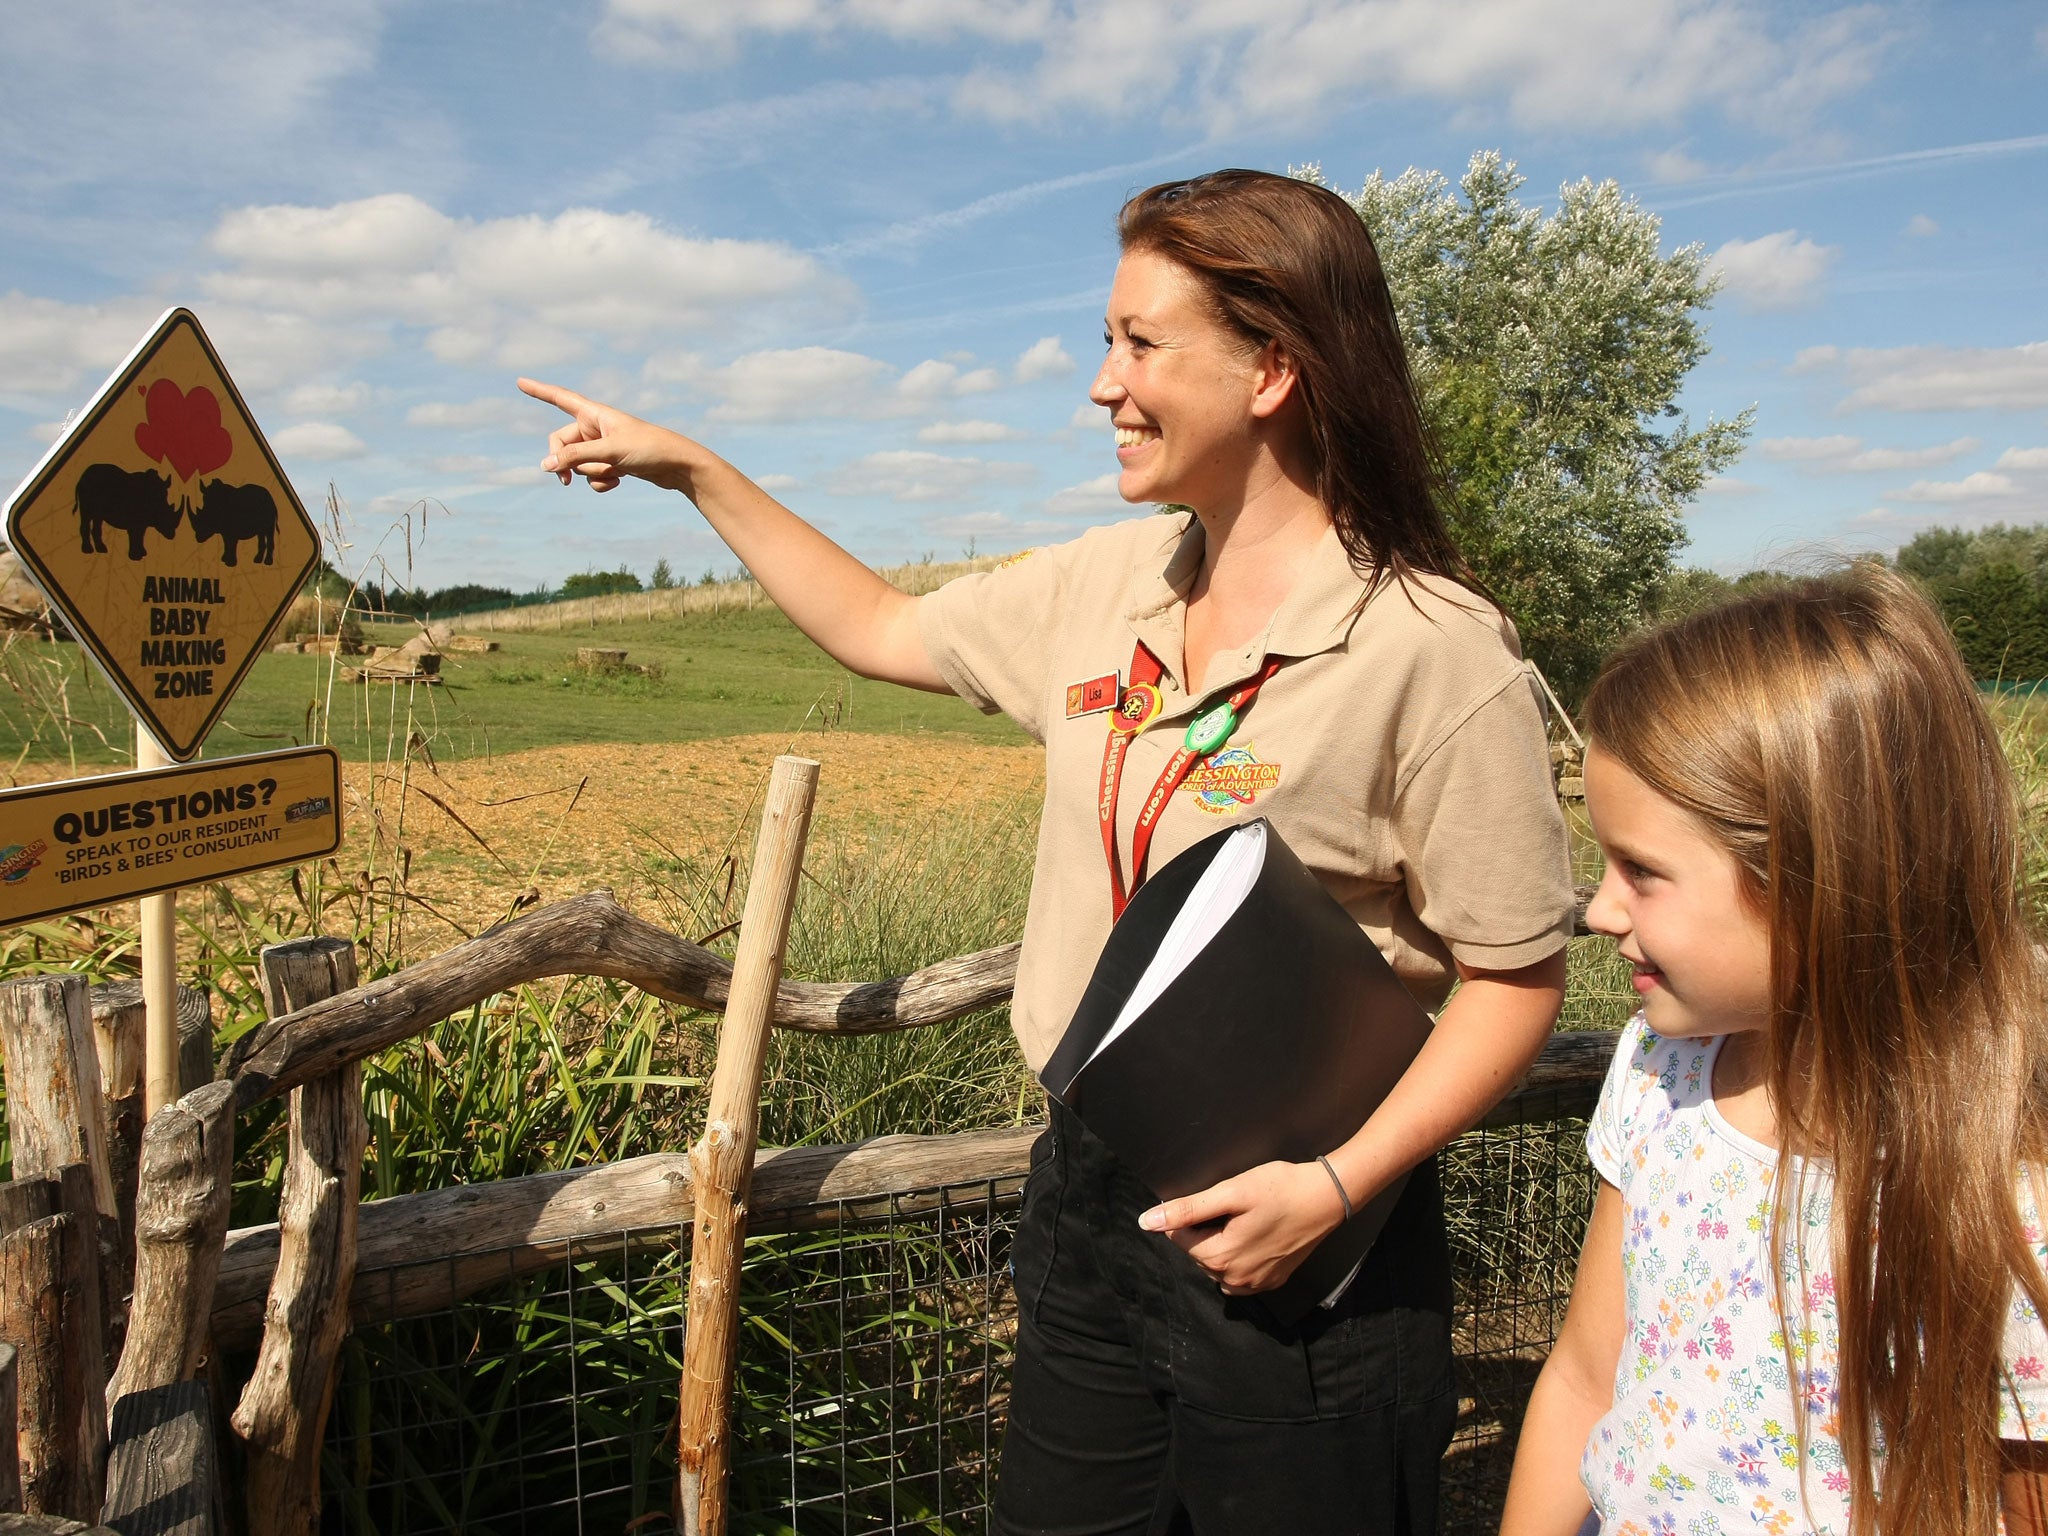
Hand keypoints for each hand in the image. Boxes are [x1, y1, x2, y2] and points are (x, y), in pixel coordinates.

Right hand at [518, 378, 698, 494]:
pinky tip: (620, 481)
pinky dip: (601, 482)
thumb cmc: (648, 449)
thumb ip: (574, 457)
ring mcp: (602, 447)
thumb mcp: (609, 452)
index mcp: (594, 413)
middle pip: (560, 444)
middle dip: (564, 462)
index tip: (519, 381)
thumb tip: (545, 466)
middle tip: (563, 480)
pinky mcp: (612, 464)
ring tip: (616, 471)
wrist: (679, 466)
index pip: (560, 398)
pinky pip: (592, 476)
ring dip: (591, 473)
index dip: (539, 391)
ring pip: (578, 464)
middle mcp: (595, 427)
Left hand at [1137, 1160, 1346, 1295]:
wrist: (1327, 1198)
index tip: (1214, 1198)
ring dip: (1219, 1245)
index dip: (1189, 1214)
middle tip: (1232, 1206)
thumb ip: (1187, 1209)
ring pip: (1217, 1266)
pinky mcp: (1272, 1282)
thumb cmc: (1280, 1188)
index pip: (1178, 1238)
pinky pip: (1239, 1277)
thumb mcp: (1230, 1192)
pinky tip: (1252, 1238)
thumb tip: (1146, 1222)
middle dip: (1204, 1230)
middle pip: (1198, 1253)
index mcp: (1219, 1257)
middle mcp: (1234, 1279)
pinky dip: (1237, 1260)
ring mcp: (1255, 1284)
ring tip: (1242, 1220)